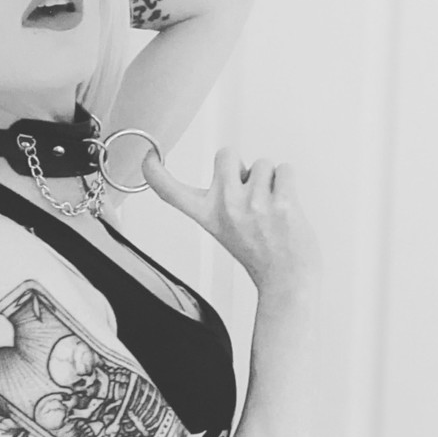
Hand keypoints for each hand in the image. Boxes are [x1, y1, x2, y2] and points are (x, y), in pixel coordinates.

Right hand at [141, 146, 320, 293]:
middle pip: (226, 154)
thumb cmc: (263, 259)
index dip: (156, 173)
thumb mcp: (226, 231)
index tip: (149, 159)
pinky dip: (289, 183)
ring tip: (273, 209)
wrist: (288, 282)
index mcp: (209, 215)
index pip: (172, 192)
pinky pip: (286, 169)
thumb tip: (237, 174)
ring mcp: (254, 203)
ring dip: (271, 180)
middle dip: (241, 167)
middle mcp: (226, 206)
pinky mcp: (282, 202)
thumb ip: (222, 203)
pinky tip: (287, 207)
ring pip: (263, 163)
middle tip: (252, 195)